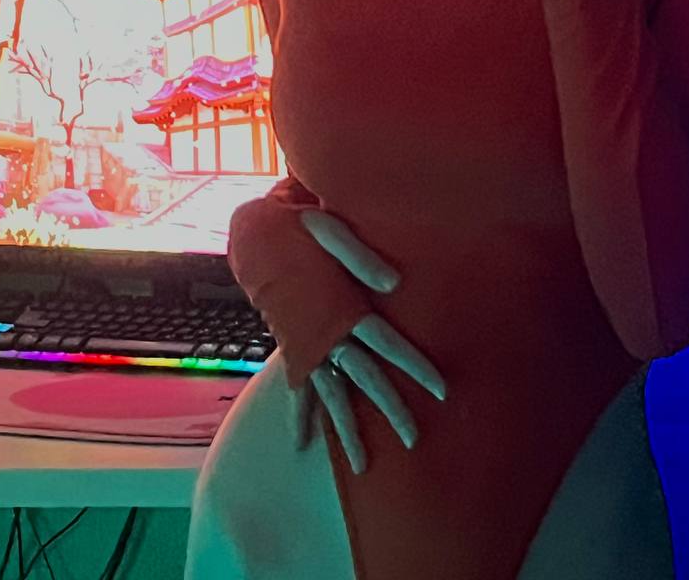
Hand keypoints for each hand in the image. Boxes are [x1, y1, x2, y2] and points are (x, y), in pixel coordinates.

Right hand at [292, 208, 446, 474]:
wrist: (247, 230)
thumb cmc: (291, 222)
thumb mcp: (322, 225)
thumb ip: (357, 252)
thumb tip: (394, 283)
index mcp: (339, 304)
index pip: (385, 340)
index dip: (413, 364)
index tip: (441, 390)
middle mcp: (323, 332)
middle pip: (363, 377)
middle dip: (389, 408)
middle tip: (414, 440)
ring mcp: (304, 342)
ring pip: (331, 392)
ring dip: (346, 429)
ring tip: (361, 467)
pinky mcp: (290, 343)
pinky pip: (297, 386)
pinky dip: (300, 415)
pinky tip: (302, 445)